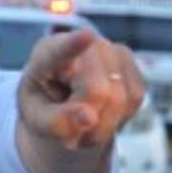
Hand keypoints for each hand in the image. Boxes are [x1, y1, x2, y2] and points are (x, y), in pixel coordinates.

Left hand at [18, 30, 143, 149]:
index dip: (74, 44)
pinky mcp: (133, 66)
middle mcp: (84, 44)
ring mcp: (113, 51)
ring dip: (102, 127)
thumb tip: (88, 119)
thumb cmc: (44, 107)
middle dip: (87, 123)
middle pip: (96, 92)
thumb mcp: (37, 119)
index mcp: (47, 52)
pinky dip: (118, 119)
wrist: (62, 105)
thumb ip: (56, 121)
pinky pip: (135, 100)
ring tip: (83, 127)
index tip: (86, 37)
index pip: (60, 50)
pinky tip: (101, 116)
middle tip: (69, 136)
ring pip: (120, 99)